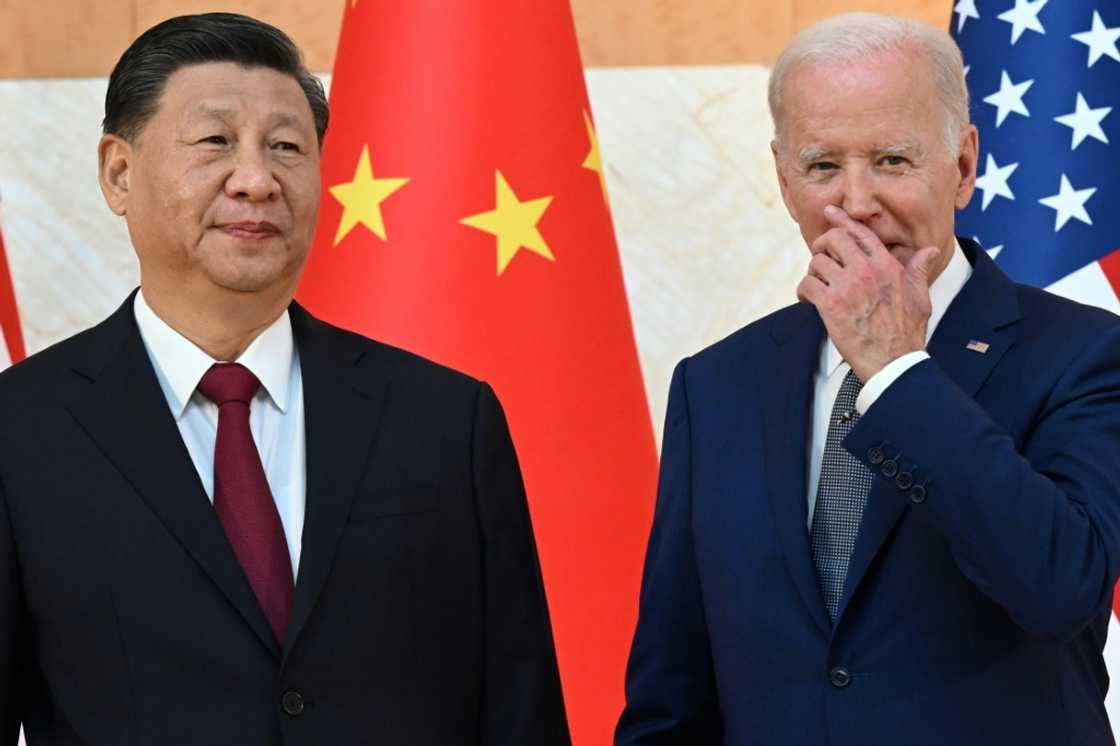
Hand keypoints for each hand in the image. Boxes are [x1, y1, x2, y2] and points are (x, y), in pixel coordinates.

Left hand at [796, 205, 937, 381]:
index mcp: (888, 266)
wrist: (893, 361)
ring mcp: (848, 286)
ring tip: (817, 285)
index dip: (842, 219)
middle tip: (821, 258)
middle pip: (834, 240)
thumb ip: (918, 270)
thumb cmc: (907, 333)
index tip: (829, 212)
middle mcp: (867, 271)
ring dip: (813, 272)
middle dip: (823, 246)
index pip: (861, 233)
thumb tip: (928, 250)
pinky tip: (807, 299)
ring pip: (817, 262)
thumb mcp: (920, 297)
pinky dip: (803, 291)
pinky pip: (806, 284)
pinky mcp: (830, 304)